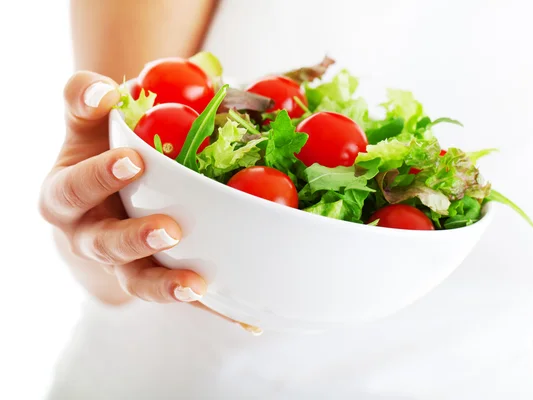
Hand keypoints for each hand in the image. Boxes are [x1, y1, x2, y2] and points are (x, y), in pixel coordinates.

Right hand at [39, 71, 260, 334]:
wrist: (101, 202)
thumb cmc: (96, 157)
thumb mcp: (84, 127)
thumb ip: (85, 101)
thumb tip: (105, 88)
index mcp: (68, 199)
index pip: (73, 190)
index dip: (98, 178)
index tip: (131, 161)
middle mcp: (91, 237)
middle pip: (105, 245)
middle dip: (135, 238)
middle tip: (169, 228)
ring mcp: (125, 264)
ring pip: (139, 281)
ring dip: (167, 285)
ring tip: (196, 284)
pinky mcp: (159, 280)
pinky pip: (184, 298)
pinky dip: (213, 309)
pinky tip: (247, 318)